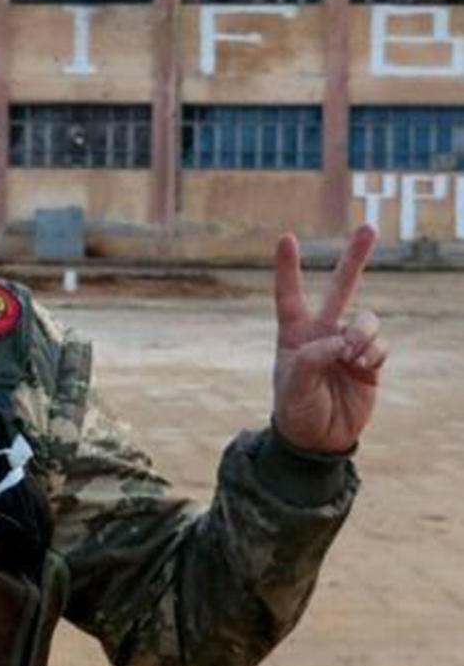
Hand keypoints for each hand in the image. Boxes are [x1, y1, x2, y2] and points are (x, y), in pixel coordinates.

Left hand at [271, 224, 388, 454]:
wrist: (319, 439)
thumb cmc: (296, 410)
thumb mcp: (292, 386)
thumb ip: (312, 359)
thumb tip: (342, 342)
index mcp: (294, 334)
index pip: (290, 295)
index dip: (288, 268)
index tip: (286, 238)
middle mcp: (323, 332)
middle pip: (341, 288)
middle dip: (355, 257)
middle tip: (368, 226)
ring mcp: (349, 345)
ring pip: (366, 318)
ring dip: (362, 334)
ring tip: (352, 356)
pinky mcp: (371, 361)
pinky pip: (380, 345)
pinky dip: (373, 353)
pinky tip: (361, 367)